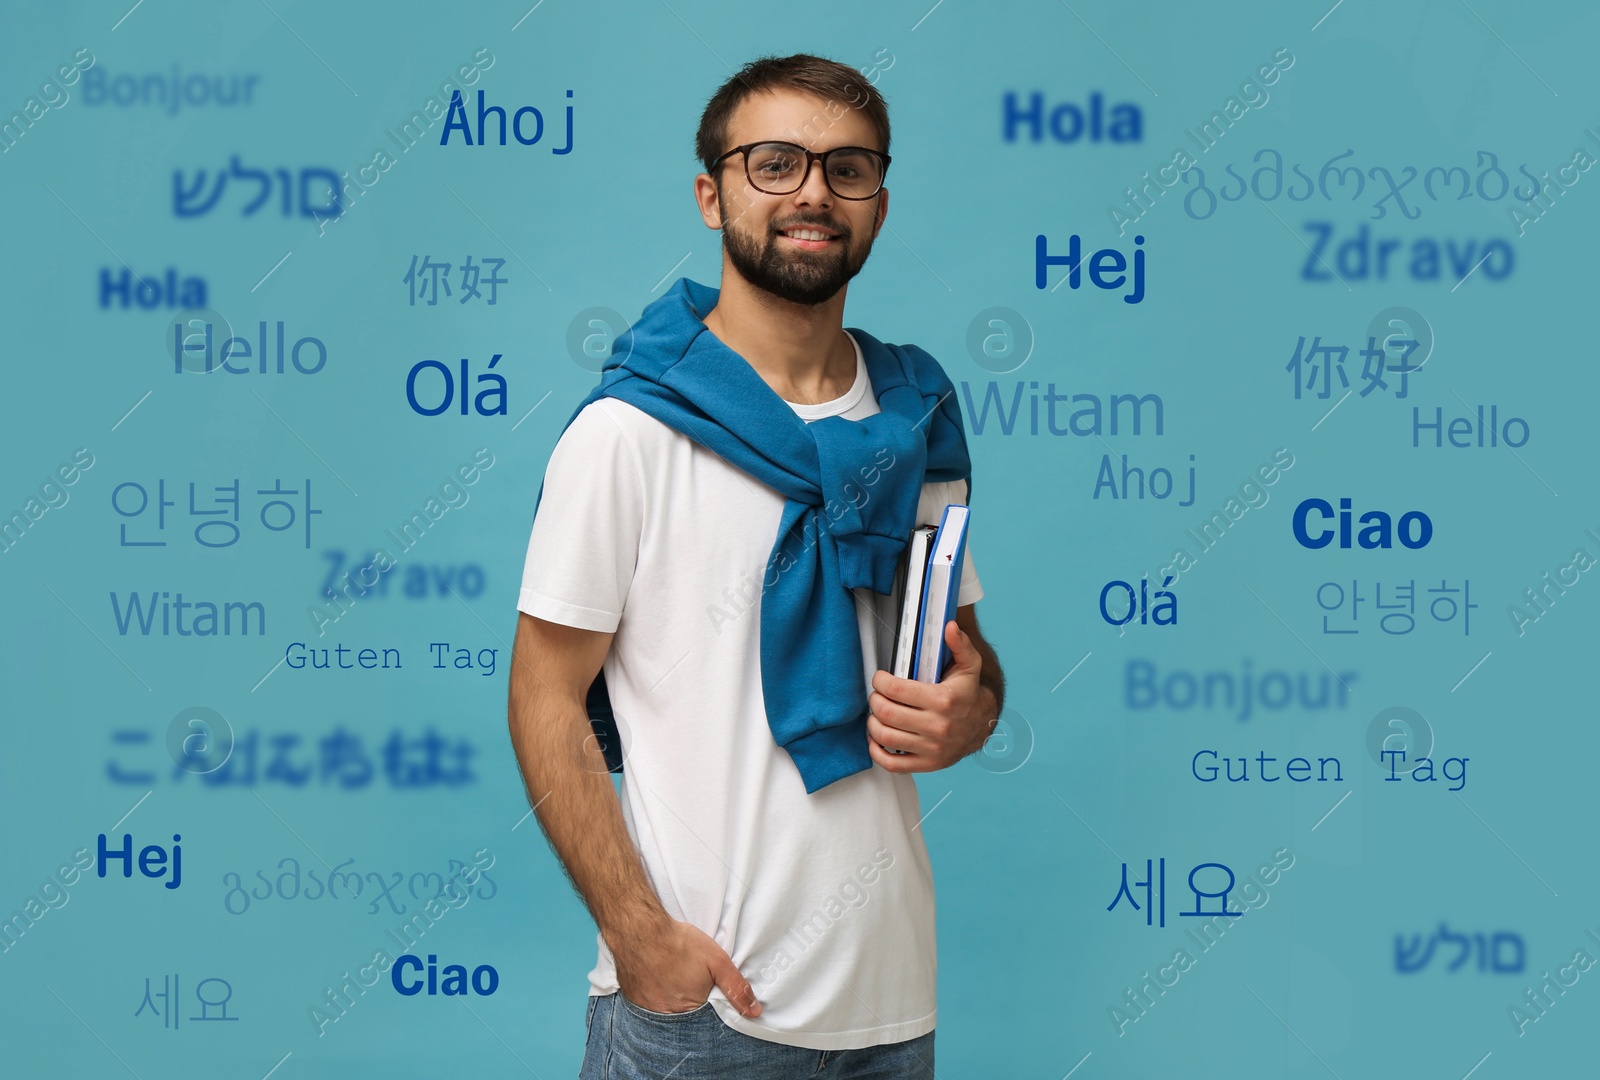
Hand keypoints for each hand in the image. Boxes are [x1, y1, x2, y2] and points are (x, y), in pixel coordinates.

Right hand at [611, 917, 762, 1017]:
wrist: (639, 929)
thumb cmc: (679, 943)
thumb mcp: (717, 961)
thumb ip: (736, 987)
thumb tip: (755, 1012)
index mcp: (690, 1010)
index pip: (706, 1020)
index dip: (709, 1005)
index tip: (707, 990)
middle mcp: (667, 1015)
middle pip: (685, 1016)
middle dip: (691, 1001)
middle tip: (688, 978)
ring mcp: (647, 1009)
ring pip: (666, 1010)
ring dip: (671, 998)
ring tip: (673, 976)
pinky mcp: (633, 999)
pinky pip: (648, 1003)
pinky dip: (654, 994)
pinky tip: (657, 977)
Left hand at [866, 619, 993, 770]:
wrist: (982, 726)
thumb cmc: (967, 693)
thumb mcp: (968, 666)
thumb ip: (960, 645)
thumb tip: (950, 626)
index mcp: (944, 700)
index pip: (896, 690)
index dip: (880, 681)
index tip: (880, 678)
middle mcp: (938, 726)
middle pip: (887, 713)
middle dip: (875, 700)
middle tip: (876, 695)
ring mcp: (932, 748)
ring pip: (886, 737)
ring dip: (872, 723)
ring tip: (877, 713)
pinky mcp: (927, 764)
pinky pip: (892, 764)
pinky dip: (876, 752)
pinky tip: (876, 738)